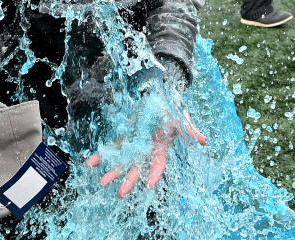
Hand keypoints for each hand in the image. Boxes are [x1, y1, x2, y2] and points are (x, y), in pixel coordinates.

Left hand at [86, 109, 205, 195]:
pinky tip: (90, 163)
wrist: (159, 102)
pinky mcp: (124, 138)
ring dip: (112, 172)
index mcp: (161, 149)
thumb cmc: (172, 112)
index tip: (149, 185)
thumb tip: (204, 141)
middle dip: (129, 181)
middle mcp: (146, 151)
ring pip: (122, 162)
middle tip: (120, 193)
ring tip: (102, 183)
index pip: (158, 165)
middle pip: (137, 169)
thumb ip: (191, 130)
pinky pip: (112, 148)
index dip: (154, 174)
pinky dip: (102, 155)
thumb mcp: (182, 119)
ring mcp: (134, 145)